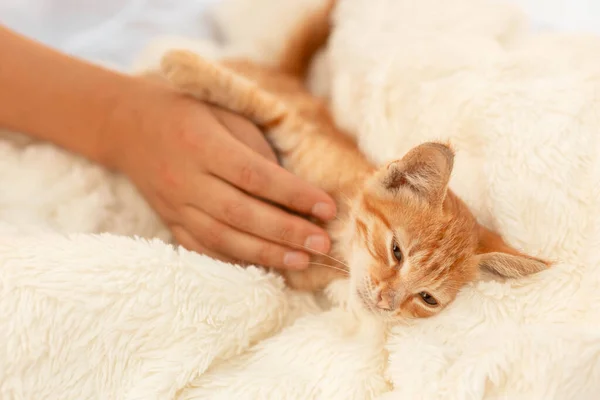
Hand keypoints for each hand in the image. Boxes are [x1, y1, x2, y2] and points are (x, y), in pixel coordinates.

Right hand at [108, 81, 336, 269]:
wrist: (129, 125)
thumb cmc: (187, 111)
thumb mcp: (224, 113)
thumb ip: (256, 148)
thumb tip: (291, 189)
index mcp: (202, 144)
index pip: (255, 176)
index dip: (294, 195)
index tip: (328, 208)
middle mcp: (186, 179)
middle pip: (241, 213)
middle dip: (286, 232)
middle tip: (322, 244)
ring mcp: (175, 205)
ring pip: (223, 238)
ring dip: (265, 253)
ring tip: (301, 262)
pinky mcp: (170, 222)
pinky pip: (203, 249)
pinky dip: (235, 261)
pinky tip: (264, 267)